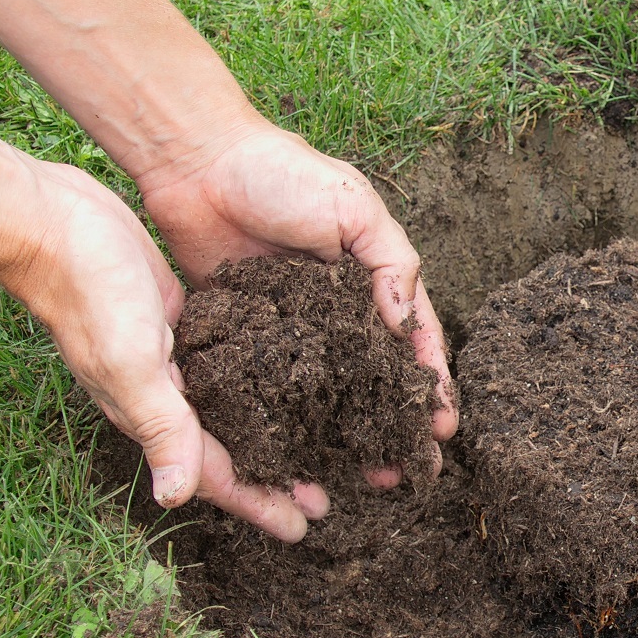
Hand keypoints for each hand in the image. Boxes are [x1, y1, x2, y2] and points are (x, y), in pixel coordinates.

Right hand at [0, 162, 326, 540]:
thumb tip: (174, 500)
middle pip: (229, 450)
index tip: (302, 529)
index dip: (258, 503)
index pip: (214, 475)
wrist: (51, 222)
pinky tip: (287, 378)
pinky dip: (256, 381)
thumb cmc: (88, 293)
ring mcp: (171, 360)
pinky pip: (225, 365)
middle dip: (274, 476)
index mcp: (151, 414)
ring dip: (271, 432)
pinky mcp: (179, 322)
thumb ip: (160, 426)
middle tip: (325, 496)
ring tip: (314, 445)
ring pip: (230, 410)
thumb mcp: (130, 363)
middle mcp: (163, 396)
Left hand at [132, 118, 456, 486]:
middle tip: (407, 472)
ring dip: (343, 435)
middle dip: (392, 425)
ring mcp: (289, 328)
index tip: (441, 428)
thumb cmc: (281, 173)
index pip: (412, 340)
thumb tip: (407, 325)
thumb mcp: (354, 207)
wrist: (196, 160)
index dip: (430, 384)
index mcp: (370, 278)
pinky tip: (294, 454)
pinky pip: (267, 386)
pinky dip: (283, 420)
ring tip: (359, 477)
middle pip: (372, 380)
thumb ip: (389, 263)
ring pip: (324, 394)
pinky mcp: (242, 336)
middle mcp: (335, 311)